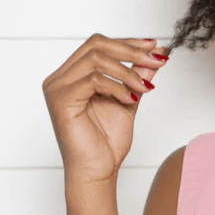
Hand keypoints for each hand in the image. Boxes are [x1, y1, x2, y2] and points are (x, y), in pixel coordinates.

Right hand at [42, 34, 168, 186]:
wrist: (98, 171)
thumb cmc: (106, 142)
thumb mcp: (129, 98)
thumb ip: (138, 75)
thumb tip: (157, 53)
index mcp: (71, 75)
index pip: (98, 44)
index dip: (128, 42)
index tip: (154, 47)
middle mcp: (59, 78)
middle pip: (96, 44)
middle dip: (131, 51)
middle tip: (156, 61)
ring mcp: (57, 88)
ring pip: (96, 58)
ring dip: (127, 71)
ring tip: (143, 88)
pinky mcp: (60, 100)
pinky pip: (93, 80)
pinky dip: (116, 87)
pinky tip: (130, 100)